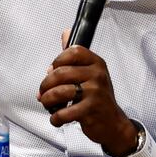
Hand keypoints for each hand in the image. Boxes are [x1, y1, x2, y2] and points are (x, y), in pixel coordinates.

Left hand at [37, 31, 138, 156]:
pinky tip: (57, 119)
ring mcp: (95, 92)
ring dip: (47, 101)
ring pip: (59, 92)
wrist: (112, 123)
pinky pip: (64, 113)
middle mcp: (97, 74)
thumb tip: (65, 33)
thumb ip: (74, 56)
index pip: (72, 51)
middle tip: (43, 94)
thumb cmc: (97, 98)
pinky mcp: (91, 109)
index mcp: (96, 62)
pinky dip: (55, 118)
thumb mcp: (90, 73)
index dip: (56, 61)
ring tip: (49, 106)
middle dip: (45, 85)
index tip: (52, 72)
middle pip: (60, 73)